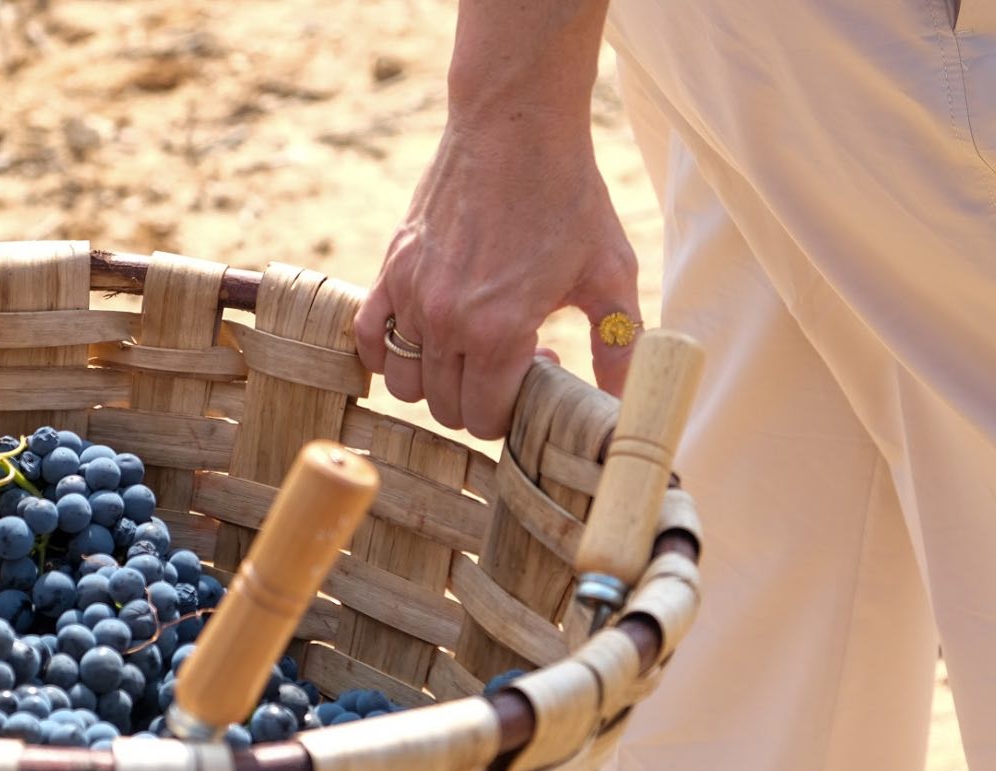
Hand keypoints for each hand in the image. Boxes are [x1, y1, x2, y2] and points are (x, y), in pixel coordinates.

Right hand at [354, 112, 639, 438]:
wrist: (514, 126)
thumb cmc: (568, 196)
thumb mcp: (611, 273)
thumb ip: (621, 346)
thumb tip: (626, 405)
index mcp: (498, 331)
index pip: (485, 419)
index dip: (514, 411)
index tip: (540, 367)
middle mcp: (445, 320)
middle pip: (445, 408)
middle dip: (480, 399)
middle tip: (512, 356)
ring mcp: (410, 295)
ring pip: (405, 382)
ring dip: (438, 381)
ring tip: (472, 345)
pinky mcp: (391, 268)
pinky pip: (369, 338)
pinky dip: (388, 353)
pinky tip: (424, 337)